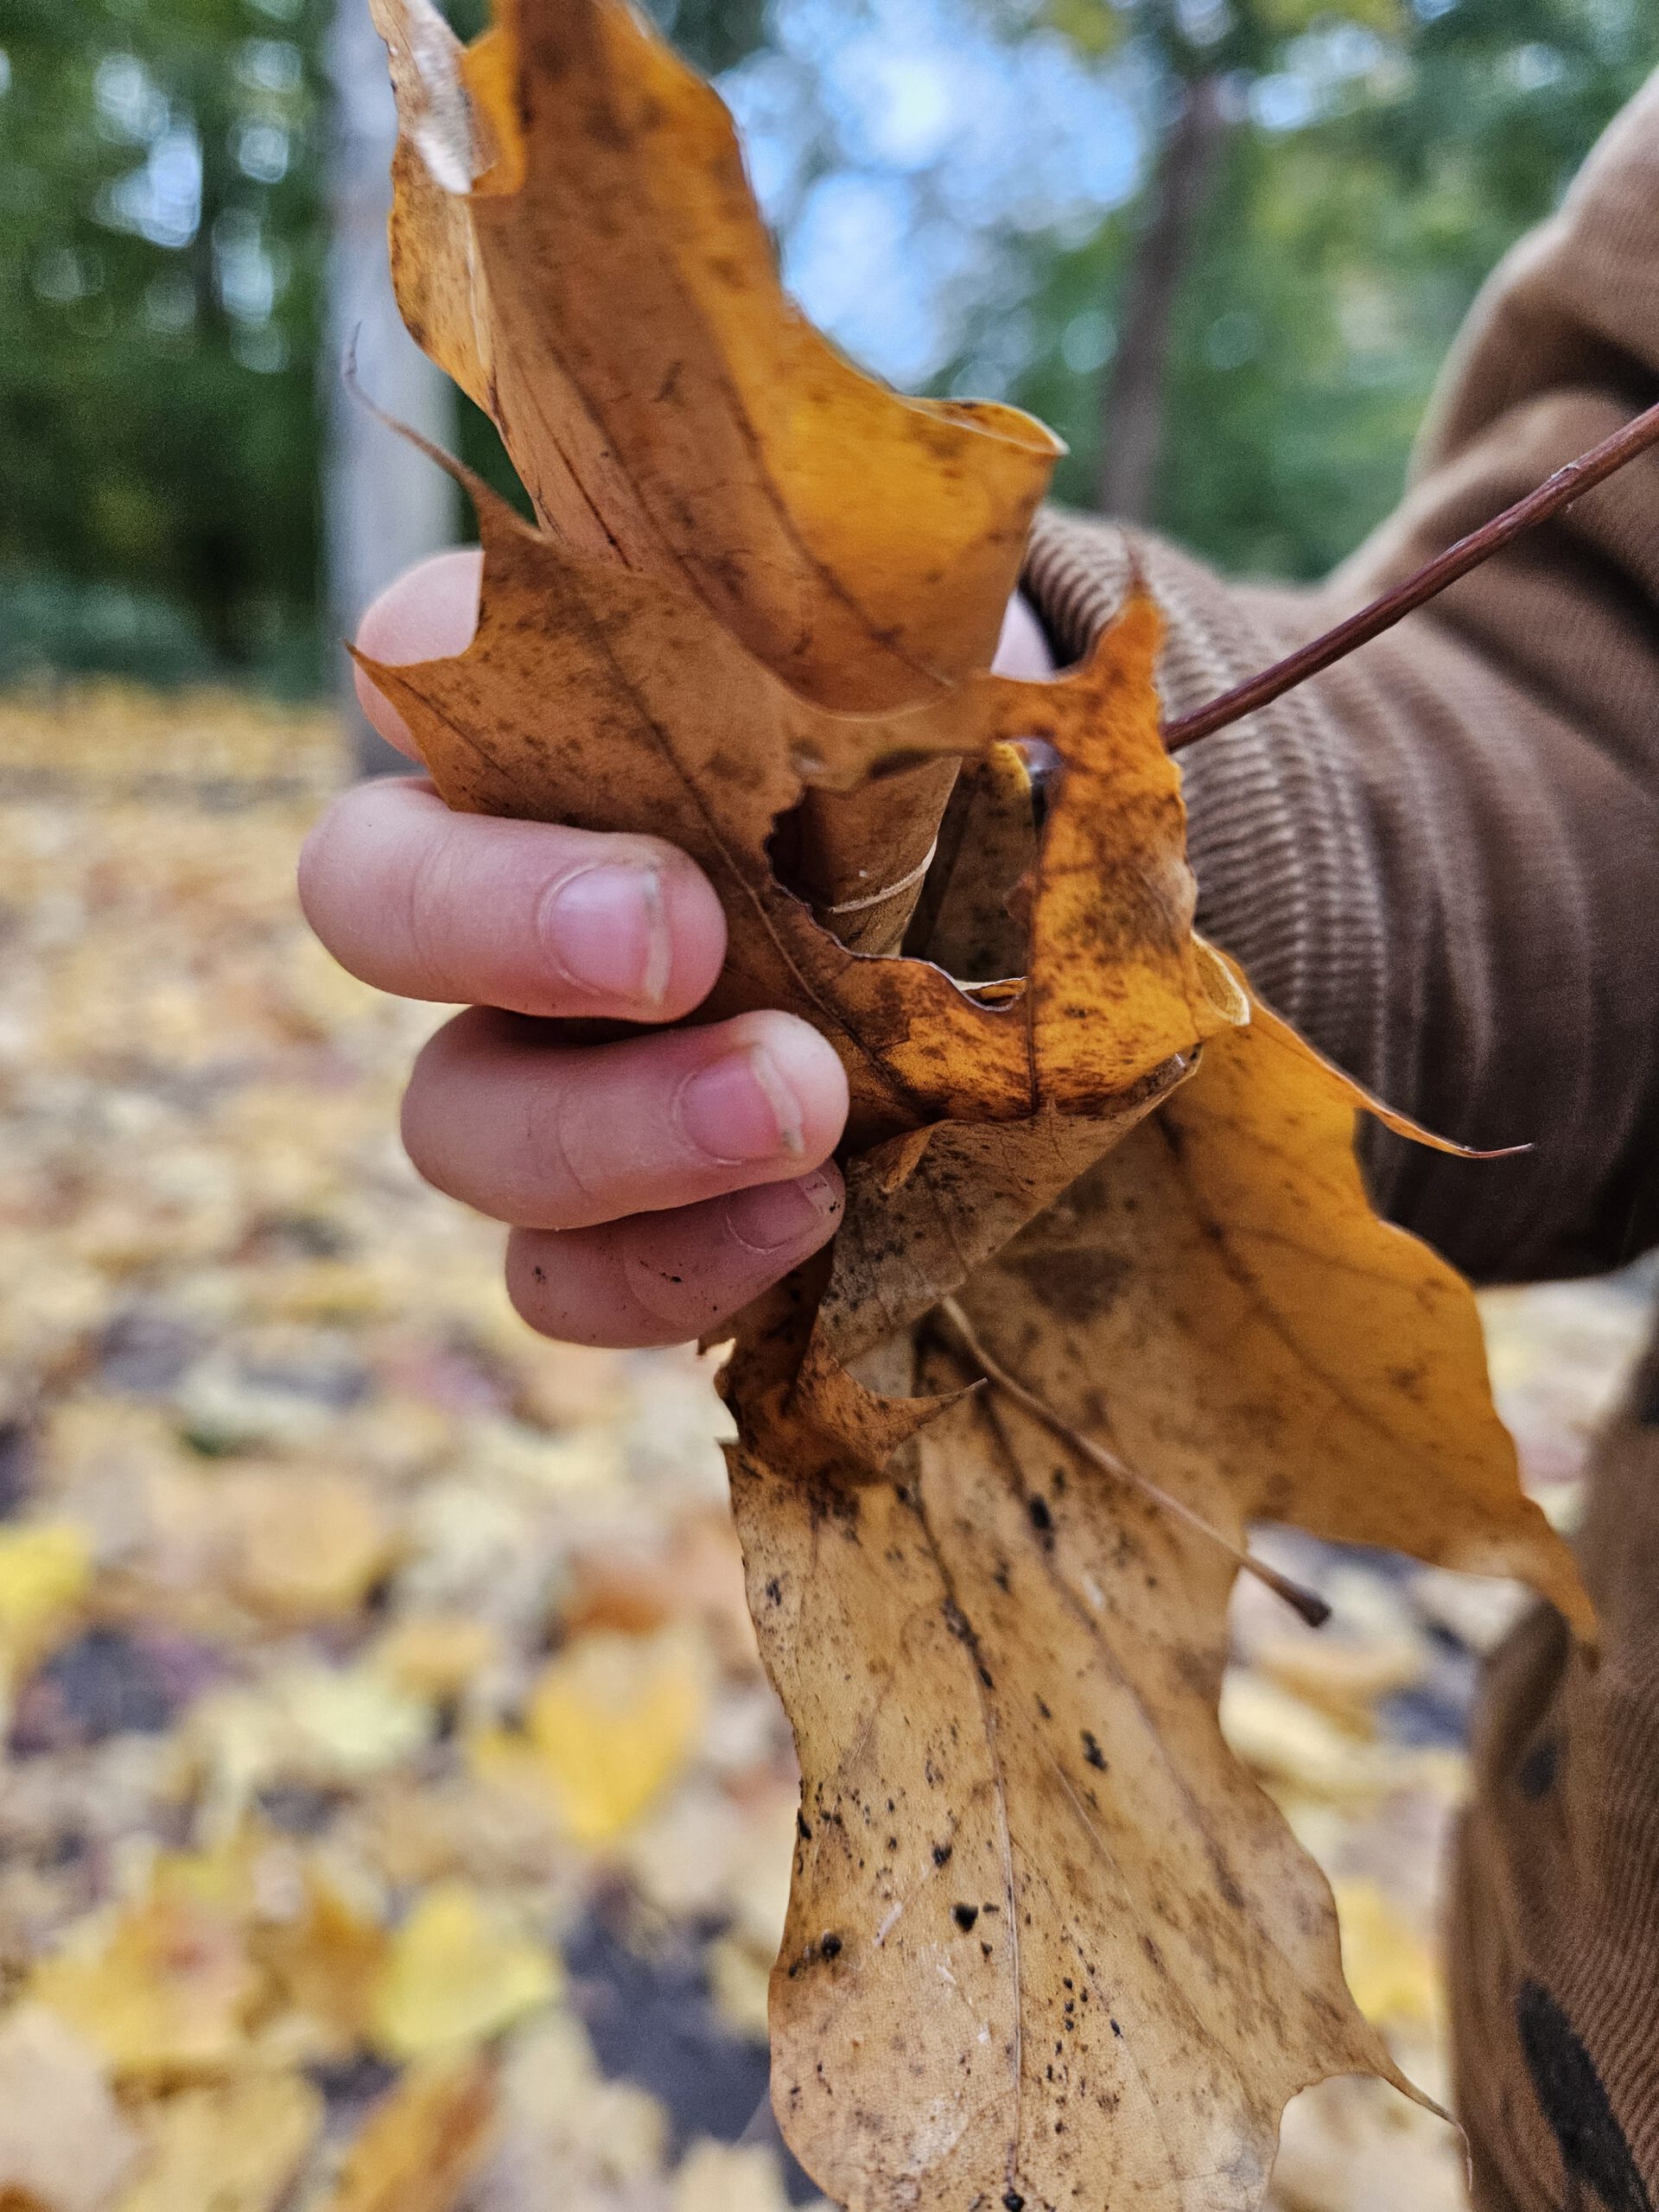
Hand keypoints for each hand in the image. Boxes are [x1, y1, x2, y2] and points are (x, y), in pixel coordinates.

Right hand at [299, 553, 1052, 1350]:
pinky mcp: (619, 1211)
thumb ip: (905, 625)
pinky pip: (557, 1278)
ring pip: (454, 1118)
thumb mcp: (955, 670)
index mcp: (563, 706)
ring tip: (801, 1110)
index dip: (453, 658)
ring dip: (608, 1131)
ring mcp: (542, 1061)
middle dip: (501, 922)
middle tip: (674, 945)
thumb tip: (968, 626)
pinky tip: (803, 1222)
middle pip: (369, 896)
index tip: (613, 696)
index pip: (426, 648)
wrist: (1032, 925)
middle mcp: (507, 878)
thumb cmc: (973, 759)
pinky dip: (655, 1269)